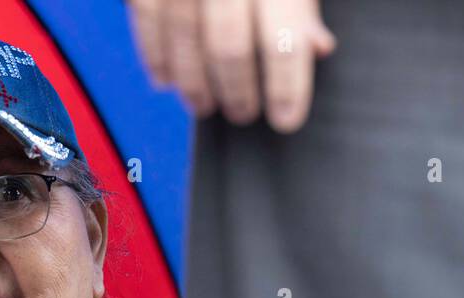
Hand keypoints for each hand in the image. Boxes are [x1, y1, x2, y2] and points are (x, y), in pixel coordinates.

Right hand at [129, 0, 336, 132]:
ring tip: (205, 106)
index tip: (286, 119)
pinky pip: (147, 18)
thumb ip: (302, 0)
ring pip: (184, 39)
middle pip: (229, 47)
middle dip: (238, 92)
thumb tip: (316, 48)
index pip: (285, 39)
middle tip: (244, 114)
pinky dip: (155, 55)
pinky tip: (166, 79)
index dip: (287, 87)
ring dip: (194, 84)